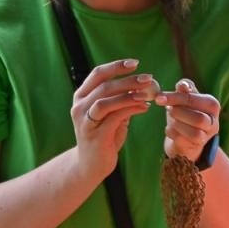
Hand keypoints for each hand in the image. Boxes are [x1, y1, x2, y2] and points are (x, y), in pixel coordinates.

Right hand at [70, 59, 155, 176]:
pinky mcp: (95, 134)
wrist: (92, 164)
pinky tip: (145, 108)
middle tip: (149, 78)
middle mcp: (79, 107)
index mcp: (82, 97)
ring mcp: (85, 121)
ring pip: (106, 100)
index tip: (135, 63)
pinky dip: (131, 109)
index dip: (116, 67)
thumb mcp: (113, 115)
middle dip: (128, 80)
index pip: (97, 74)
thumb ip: (122, 100)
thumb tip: (142, 86)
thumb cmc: (105, 136)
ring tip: (149, 93)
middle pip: (104, 86)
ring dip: (129, 94)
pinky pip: (114, 117)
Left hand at [156, 78, 220, 164]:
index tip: (158, 98)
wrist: (185, 135)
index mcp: (212, 105)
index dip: (175, 98)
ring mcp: (206, 136)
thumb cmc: (185, 112)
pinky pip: (182, 140)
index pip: (194, 100)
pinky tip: (171, 129)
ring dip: (177, 124)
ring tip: (172, 119)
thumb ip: (185, 89)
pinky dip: (172, 132)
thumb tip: (183, 85)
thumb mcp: (185, 99)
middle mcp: (214, 122)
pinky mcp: (196, 146)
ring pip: (194, 132)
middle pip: (198, 118)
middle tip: (168, 109)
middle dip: (178, 113)